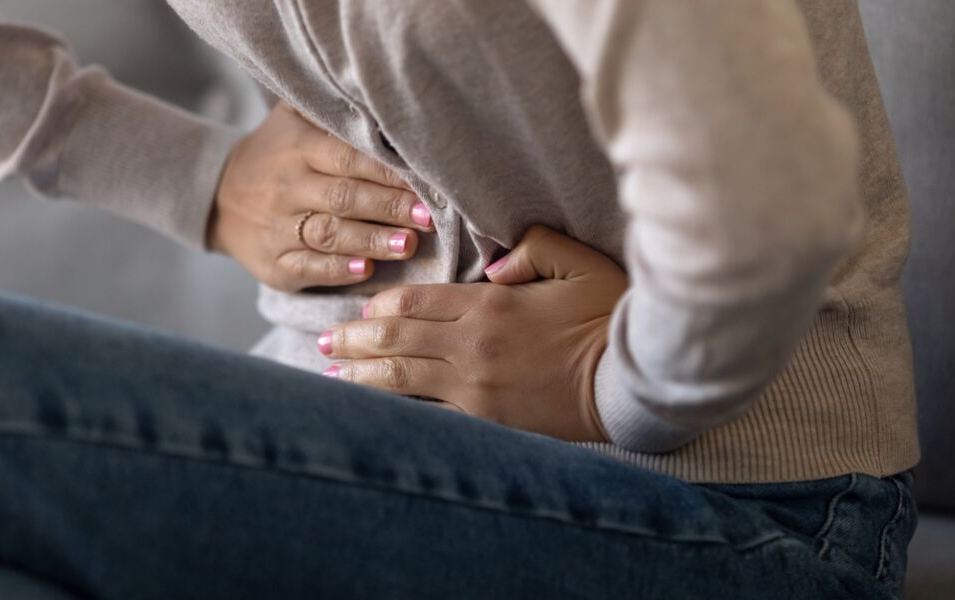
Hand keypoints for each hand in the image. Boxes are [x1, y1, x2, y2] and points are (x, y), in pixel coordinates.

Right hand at [209, 103, 433, 291]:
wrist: (217, 197)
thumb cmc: (274, 154)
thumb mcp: (292, 119)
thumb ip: (331, 112)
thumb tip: (384, 105)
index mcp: (297, 149)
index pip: (347, 157)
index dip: (387, 172)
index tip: (425, 183)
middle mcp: (286, 188)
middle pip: (343, 197)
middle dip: (389, 207)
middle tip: (428, 218)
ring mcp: (277, 228)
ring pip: (328, 235)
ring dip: (371, 241)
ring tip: (407, 245)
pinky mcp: (274, 264)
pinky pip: (307, 268)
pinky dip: (338, 270)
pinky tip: (366, 270)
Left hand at [318, 225, 628, 441]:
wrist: (630, 382)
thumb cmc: (609, 317)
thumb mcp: (578, 263)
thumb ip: (532, 248)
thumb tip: (492, 265)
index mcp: (489, 303)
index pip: (415, 301)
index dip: (381, 306)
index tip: (361, 311)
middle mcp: (471, 344)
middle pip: (395, 339)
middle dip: (353, 340)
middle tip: (324, 342)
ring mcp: (474, 385)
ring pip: (400, 378)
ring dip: (361, 375)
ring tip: (330, 373)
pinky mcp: (485, 418)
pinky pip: (428, 410)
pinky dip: (395, 407)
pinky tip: (370, 409)